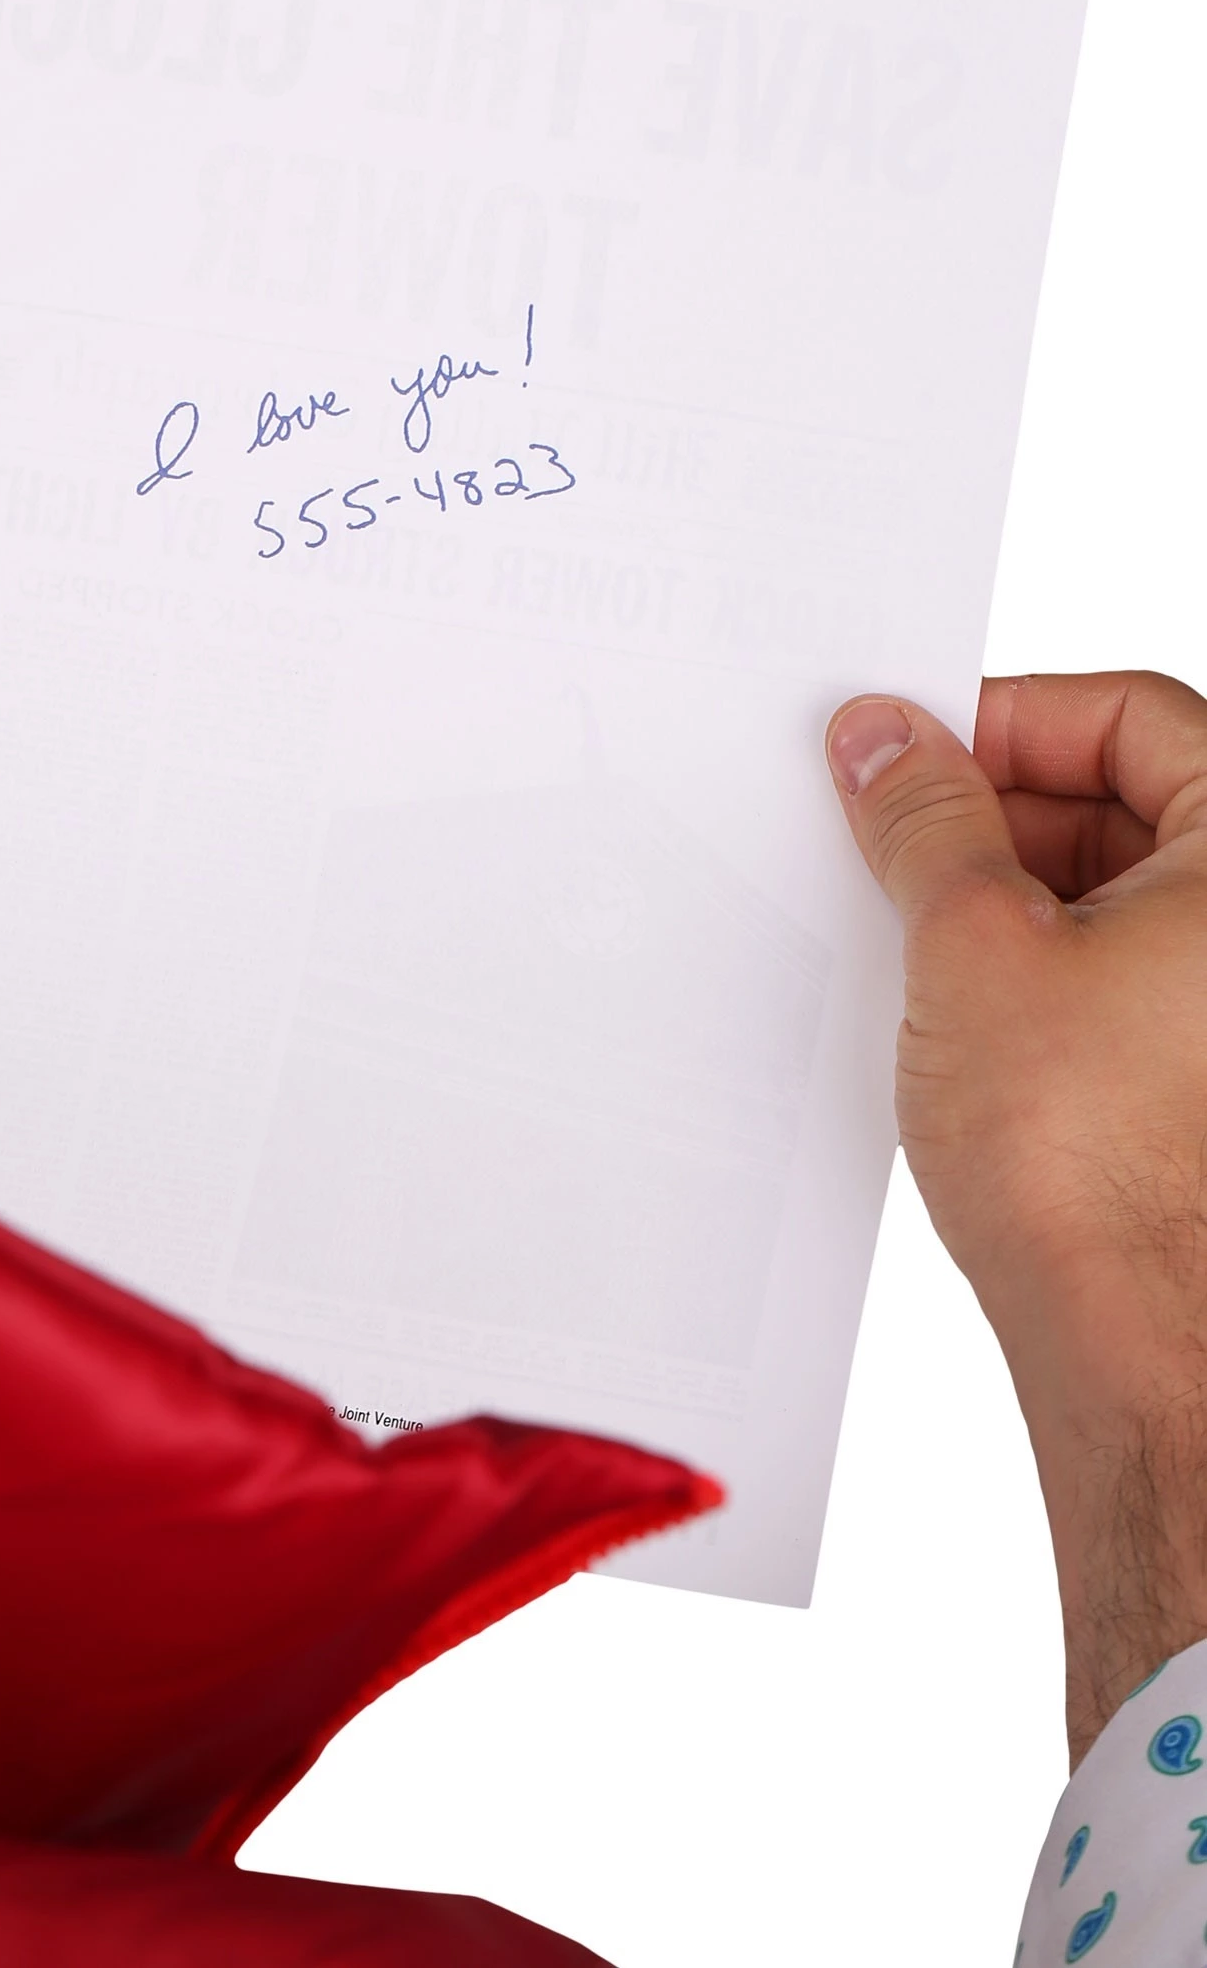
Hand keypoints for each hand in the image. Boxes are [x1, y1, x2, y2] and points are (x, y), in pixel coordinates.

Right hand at [828, 674, 1206, 1763]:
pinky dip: (1031, 962)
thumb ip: (924, 813)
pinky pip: (1110, 970)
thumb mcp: (970, 939)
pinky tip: (946, 997)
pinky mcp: (1195, 1078)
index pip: (1131, 715)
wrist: (1139, 1344)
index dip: (1007, 716)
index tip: (910, 743)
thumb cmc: (1091, 1164)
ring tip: (902, 919)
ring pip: (1112, 888)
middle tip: (884, 825)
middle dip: (995, 805)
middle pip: (1128, 797)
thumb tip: (885, 735)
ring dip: (1004, 887)